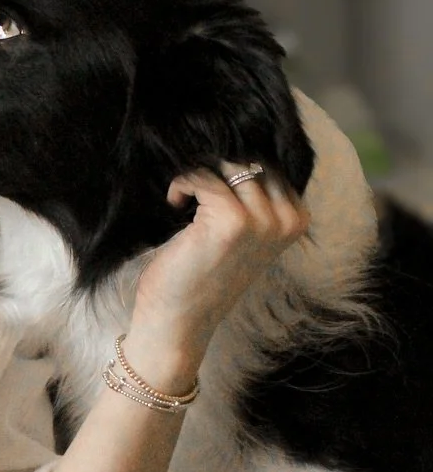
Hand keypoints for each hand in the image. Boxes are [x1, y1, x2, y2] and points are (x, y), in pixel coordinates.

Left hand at [126, 164, 309, 385]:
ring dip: (199, 175)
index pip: (271, 165)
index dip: (236, 166)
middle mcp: (286, 221)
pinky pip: (203, 178)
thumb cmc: (203, 275)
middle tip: (193, 187)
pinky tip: (175, 203)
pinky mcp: (231, 220)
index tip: (211, 179)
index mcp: (296, 221)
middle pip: (250, 161)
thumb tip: (235, 151)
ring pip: (228, 166)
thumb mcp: (242, 234)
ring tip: (184, 199)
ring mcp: (261, 221)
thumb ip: (253, 200)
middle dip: (217, 167)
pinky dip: (183, 184)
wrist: (179, 320)